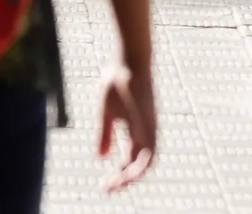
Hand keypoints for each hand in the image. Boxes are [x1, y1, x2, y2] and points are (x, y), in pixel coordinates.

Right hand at [97, 62, 156, 191]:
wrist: (129, 61)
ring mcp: (150, 130)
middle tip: (107, 190)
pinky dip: (141, 166)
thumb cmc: (117, 81)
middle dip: (122, 179)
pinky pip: (150, 153)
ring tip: (116, 186)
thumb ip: (104, 134)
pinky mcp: (151, 125)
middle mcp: (145, 134)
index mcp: (133, 131)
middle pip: (137, 164)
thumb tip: (100, 157)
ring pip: (146, 163)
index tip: (103, 185)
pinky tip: (129, 174)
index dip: (117, 173)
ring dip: (131, 177)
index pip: (128, 159)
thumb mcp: (105, 112)